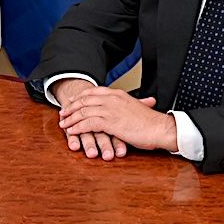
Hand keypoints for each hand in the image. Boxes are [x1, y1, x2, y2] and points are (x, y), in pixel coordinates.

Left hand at [58, 88, 177, 154]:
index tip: (71, 102)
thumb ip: (126, 105)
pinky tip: (72, 131)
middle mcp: (111, 99)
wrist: (160, 128)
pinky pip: (87, 123)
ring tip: (63, 125)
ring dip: (71, 118)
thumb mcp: (136, 107)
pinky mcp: (110, 122)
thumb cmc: (151, 122)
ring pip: (83, 111)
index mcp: (117, 94)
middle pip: (84, 100)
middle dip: (71, 107)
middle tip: (62, 114)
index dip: (79, 97)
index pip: (92, 91)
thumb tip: (122, 106)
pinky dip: (77, 127)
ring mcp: (110, 110)